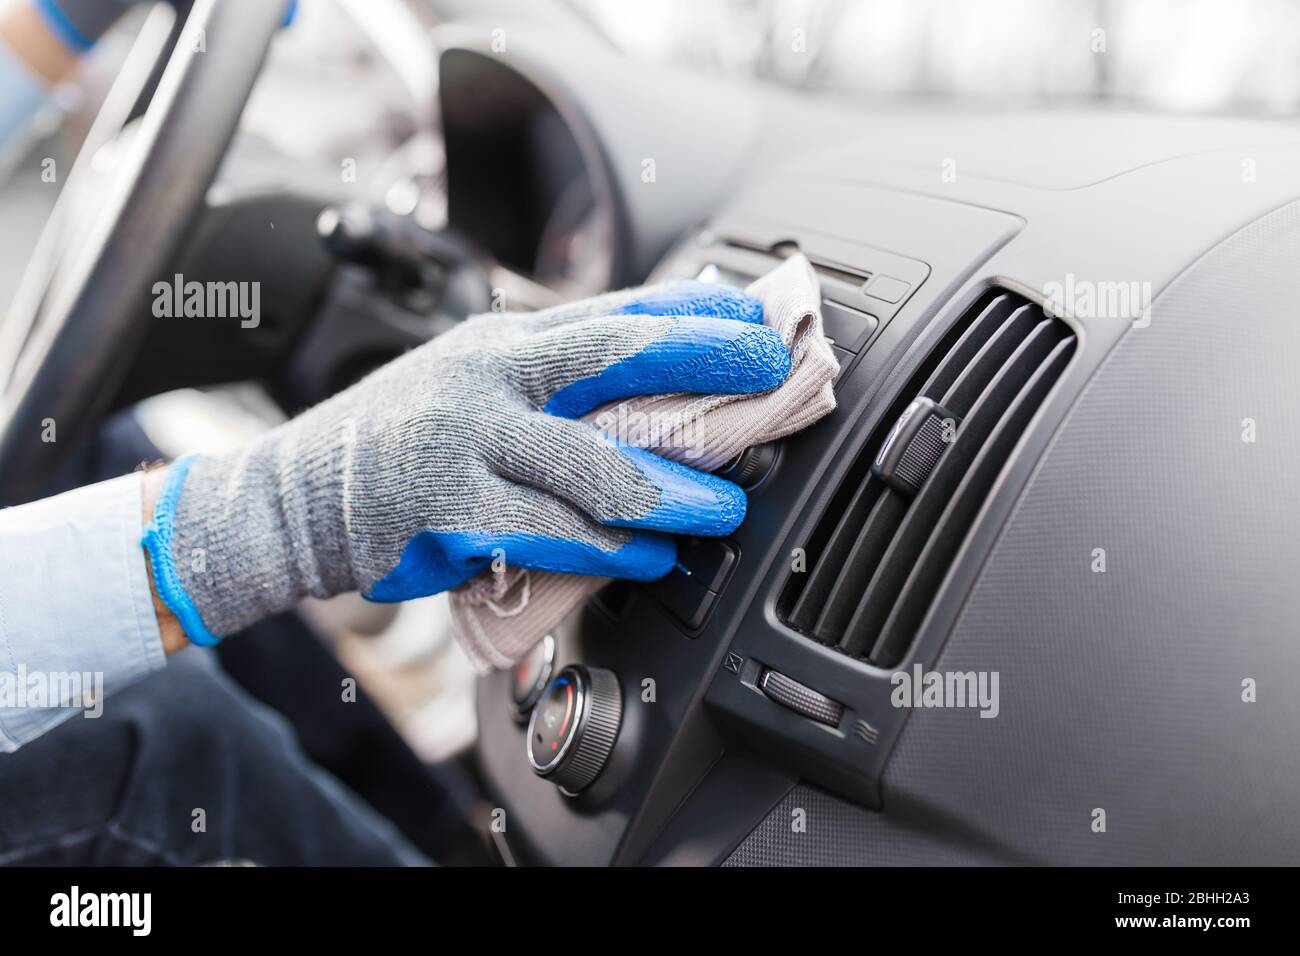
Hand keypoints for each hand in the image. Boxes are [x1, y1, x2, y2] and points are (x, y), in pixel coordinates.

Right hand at [142, 281, 788, 645]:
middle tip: (771, 377)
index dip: (690, 313)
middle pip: (611, 359)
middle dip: (700, 362)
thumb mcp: (472, 384)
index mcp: (501, 341)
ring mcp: (465, 442)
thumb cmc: (400, 441)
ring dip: (672, 491)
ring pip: (592, 465)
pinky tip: (650, 559)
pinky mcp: (447, 513)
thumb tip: (649, 388)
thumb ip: (550, 383)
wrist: (291, 497)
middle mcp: (487, 377)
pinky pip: (549, 534)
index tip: (756, 319)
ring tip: (723, 509)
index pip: (611, 312)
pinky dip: (609, 551)